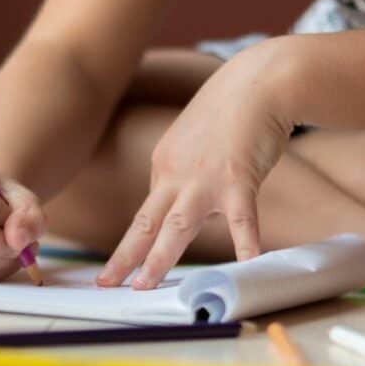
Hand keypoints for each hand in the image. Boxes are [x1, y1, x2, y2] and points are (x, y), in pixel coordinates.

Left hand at [97, 41, 294, 288]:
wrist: (259, 80)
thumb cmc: (232, 111)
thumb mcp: (194, 141)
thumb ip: (187, 173)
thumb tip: (190, 205)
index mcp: (164, 165)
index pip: (147, 212)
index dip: (136, 243)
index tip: (120, 267)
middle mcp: (176, 174)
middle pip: (145, 224)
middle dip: (124, 257)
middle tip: (105, 283)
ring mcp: (205, 178)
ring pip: (176, 226)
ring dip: (158, 259)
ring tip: (144, 285)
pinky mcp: (238, 178)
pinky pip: (241, 217)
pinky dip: (244, 240)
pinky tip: (247, 261)